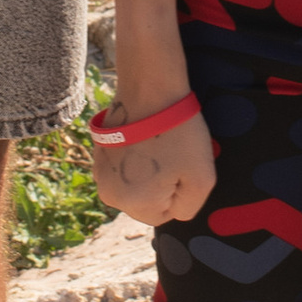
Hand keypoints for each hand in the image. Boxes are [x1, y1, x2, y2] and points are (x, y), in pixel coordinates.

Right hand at [90, 92, 216, 232]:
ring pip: (136, 185)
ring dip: (148, 171)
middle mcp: (109, 195)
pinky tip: (145, 138)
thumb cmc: (178, 132)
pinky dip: (135, 158)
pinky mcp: (99, 155)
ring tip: (158, 144)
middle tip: (171, 154)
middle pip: (147, 202)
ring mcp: (100, 174)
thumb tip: (175, 211)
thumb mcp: (202, 178)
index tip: (179, 164)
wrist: (150, 88)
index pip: (165, 214)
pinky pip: (124, 169)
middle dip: (162, 183)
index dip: (178, 191)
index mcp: (133, 204)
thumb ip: (189, 207)